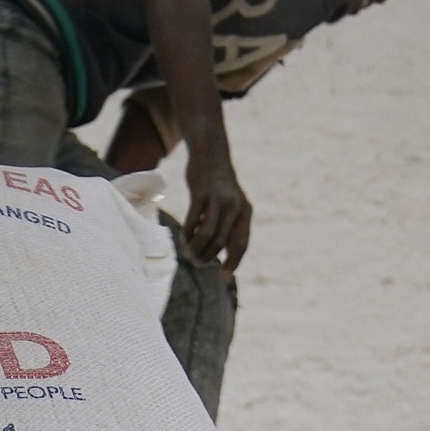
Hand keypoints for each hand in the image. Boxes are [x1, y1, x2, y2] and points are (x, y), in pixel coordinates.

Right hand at [184, 147, 252, 271]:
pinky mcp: (200, 193)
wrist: (211, 154)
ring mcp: (217, 199)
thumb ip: (230, 226)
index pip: (241, 243)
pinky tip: (184, 238)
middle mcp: (234, 206)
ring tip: (189, 254)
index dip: (233, 262)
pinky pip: (193, 221)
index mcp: (245, 212)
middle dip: (208, 257)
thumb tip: (222, 253)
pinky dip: (188, 234)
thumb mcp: (232, 204)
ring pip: (207, 234)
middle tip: (197, 263)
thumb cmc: (220, 186)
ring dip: (197, 248)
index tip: (223, 276)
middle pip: (222, 242)